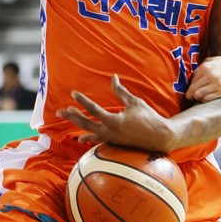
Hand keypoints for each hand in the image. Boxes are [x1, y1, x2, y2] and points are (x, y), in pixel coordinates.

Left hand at [56, 74, 173, 151]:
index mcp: (114, 121)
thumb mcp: (135, 102)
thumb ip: (121, 91)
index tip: (73, 93)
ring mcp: (111, 139)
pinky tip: (80, 138)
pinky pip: (97, 141)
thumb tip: (113, 77)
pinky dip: (88, 138)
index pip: (93, 110)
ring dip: (77, 124)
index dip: (82, 101)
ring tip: (66, 117)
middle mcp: (110, 132)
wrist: (160, 137)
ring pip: (89, 132)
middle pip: (86, 123)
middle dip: (72, 116)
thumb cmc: (149, 118)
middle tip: (60, 110)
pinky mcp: (114, 143)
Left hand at [185, 56, 220, 101]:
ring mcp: (216, 84)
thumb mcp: (214, 60)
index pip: (191, 80)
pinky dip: (204, 100)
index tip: (190, 89)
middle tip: (190, 97)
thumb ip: (203, 66)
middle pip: (193, 88)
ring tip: (198, 98)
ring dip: (197, 97)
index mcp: (205, 67)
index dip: (190, 85)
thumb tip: (193, 75)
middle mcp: (209, 75)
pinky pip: (208, 99)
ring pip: (198, 95)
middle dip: (190, 94)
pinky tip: (206, 99)